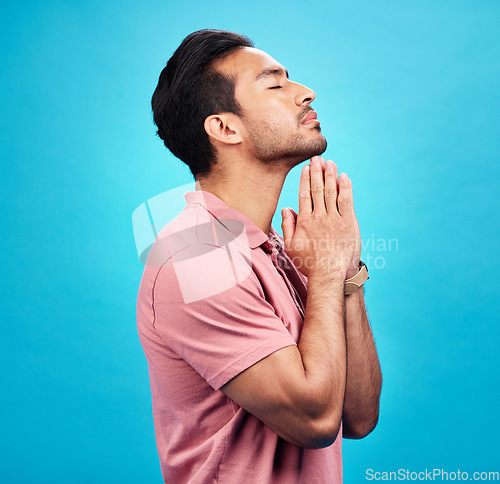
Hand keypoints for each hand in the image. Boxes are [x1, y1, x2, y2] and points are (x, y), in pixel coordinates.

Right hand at [281, 156, 355, 279]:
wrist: (329, 275)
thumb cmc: (309, 263)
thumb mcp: (291, 247)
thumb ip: (287, 227)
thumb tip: (286, 210)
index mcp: (304, 221)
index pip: (304, 194)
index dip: (306, 179)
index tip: (307, 168)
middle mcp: (319, 217)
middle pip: (318, 189)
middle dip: (317, 171)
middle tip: (317, 158)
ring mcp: (334, 219)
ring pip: (332, 191)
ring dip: (330, 175)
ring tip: (330, 162)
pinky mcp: (348, 223)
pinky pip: (346, 201)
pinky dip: (345, 188)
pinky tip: (344, 177)